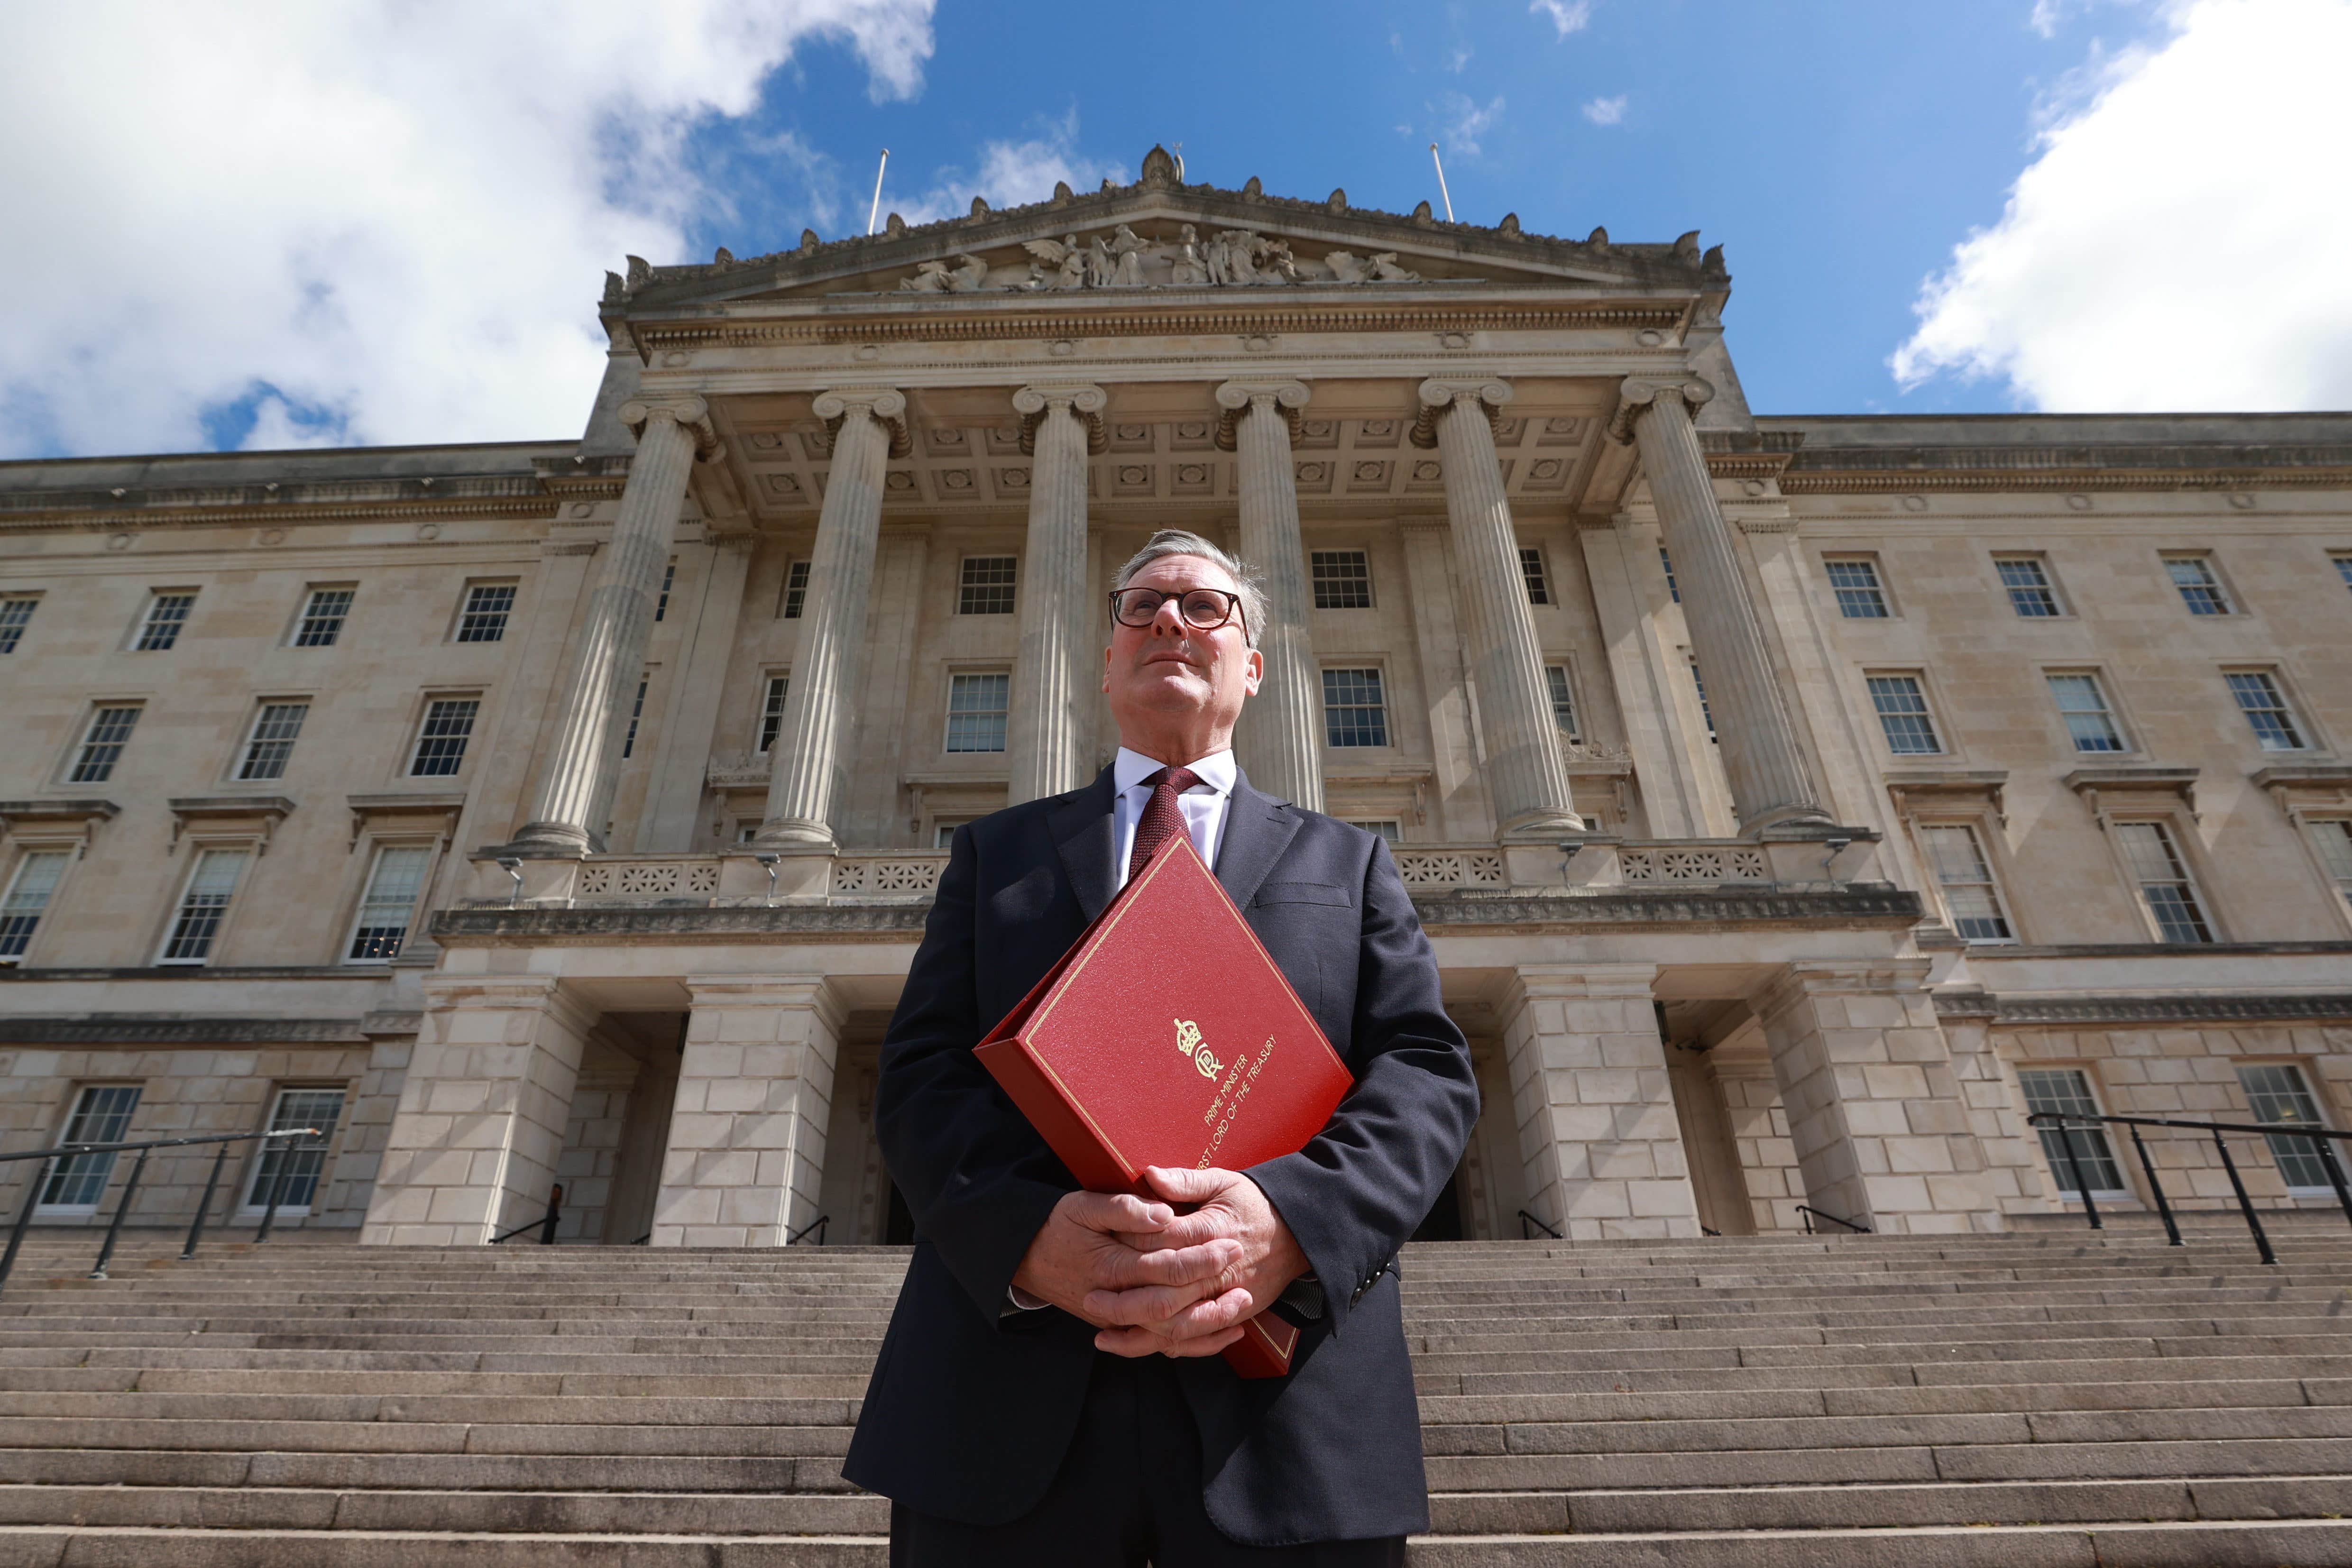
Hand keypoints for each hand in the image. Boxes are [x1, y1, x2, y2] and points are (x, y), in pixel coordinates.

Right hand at [1010, 1189, 1241, 1354]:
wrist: (1027, 1258)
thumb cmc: (1058, 1226)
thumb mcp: (1082, 1205)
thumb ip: (1123, 1208)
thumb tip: (1163, 1214)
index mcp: (1111, 1265)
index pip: (1164, 1266)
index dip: (1200, 1256)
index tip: (1230, 1241)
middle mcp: (1116, 1299)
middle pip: (1172, 1303)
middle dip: (1211, 1286)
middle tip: (1241, 1265)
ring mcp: (1119, 1319)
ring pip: (1170, 1333)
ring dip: (1210, 1321)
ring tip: (1243, 1302)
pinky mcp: (1122, 1327)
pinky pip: (1162, 1344)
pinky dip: (1197, 1344)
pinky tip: (1225, 1333)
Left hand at [1088, 1166, 1306, 1359]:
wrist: (1298, 1234)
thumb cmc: (1255, 1204)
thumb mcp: (1224, 1181)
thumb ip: (1186, 1180)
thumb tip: (1149, 1175)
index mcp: (1210, 1232)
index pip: (1162, 1243)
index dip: (1130, 1247)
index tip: (1101, 1248)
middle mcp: (1216, 1271)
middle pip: (1164, 1294)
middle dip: (1124, 1302)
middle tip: (1091, 1299)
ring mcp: (1224, 1297)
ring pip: (1176, 1325)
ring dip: (1138, 1333)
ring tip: (1103, 1335)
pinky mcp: (1230, 1313)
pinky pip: (1196, 1338)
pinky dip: (1167, 1346)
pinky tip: (1139, 1345)